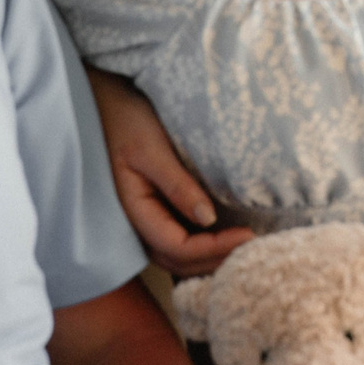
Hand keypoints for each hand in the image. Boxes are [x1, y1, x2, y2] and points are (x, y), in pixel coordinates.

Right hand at [86, 69, 252, 276]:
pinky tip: (228, 237)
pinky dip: (204, 247)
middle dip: (215, 260)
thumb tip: (208, 219)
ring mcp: (148, 218)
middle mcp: (140, 222)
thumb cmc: (128, 120)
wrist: (110, 103)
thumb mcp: (152, 149)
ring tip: (244, 247)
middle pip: (179, 261)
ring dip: (210, 259)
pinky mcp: (158, 209)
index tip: (248, 234)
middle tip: (254, 247)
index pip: (177, 246)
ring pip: (179, 257)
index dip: (213, 248)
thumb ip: (177, 185)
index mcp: (135, 209)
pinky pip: (181, 240)